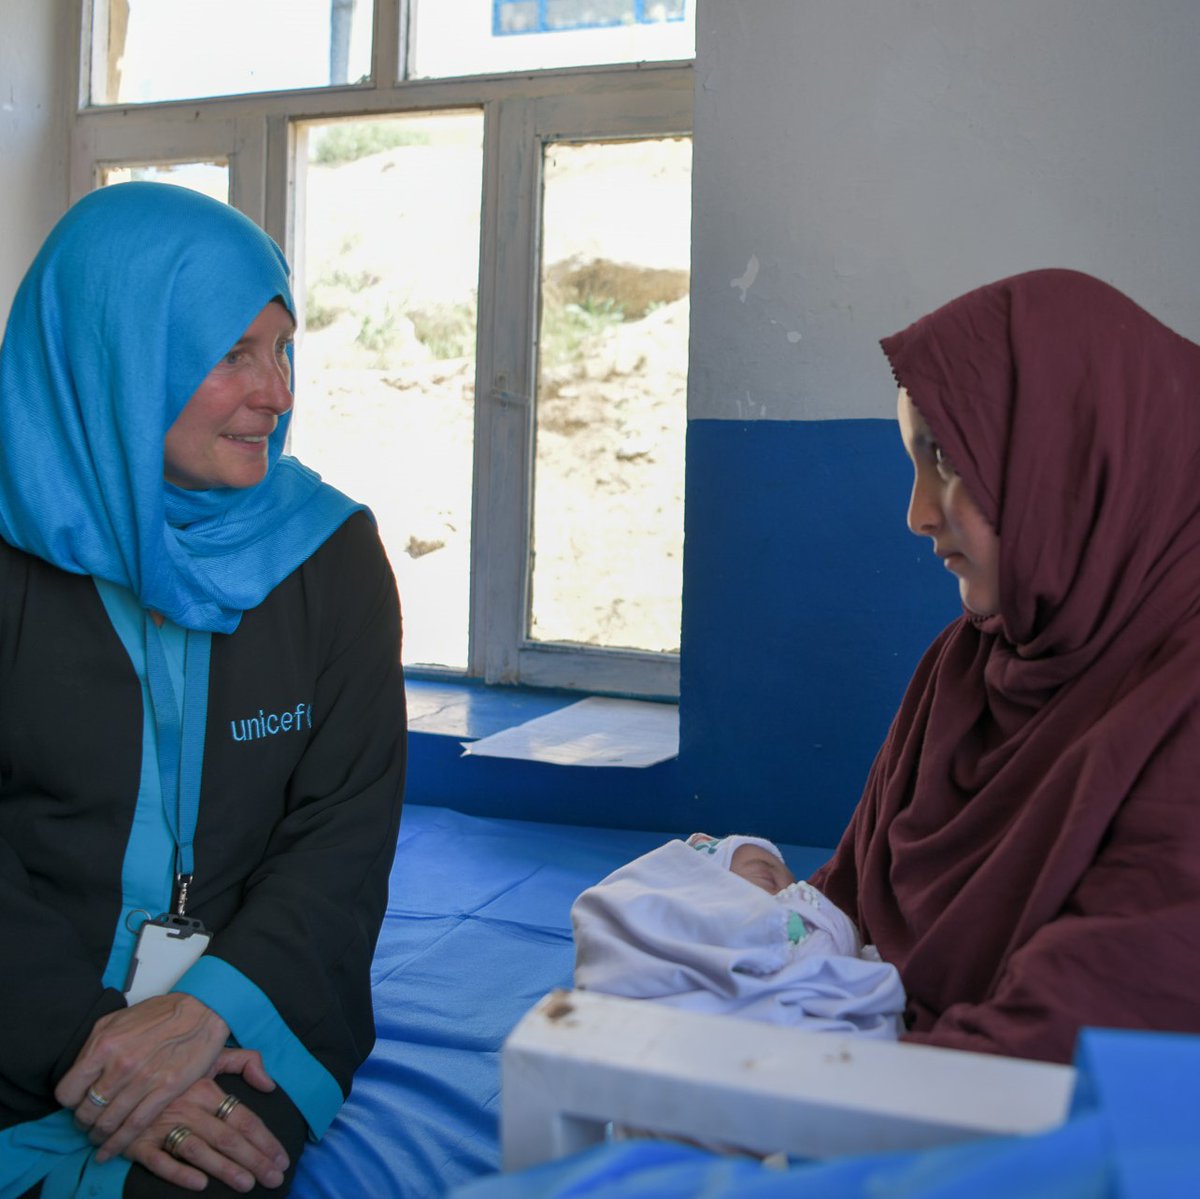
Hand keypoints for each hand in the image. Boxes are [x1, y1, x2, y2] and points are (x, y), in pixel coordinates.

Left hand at [55, 992, 230, 1159]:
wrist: (202, 1010)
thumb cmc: (161, 1013)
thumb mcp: (118, 1020)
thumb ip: (94, 1046)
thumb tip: (79, 1072)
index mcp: (104, 1045)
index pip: (68, 1091)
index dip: (69, 1102)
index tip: (76, 1103)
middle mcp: (120, 1065)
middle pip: (87, 1111)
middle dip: (83, 1122)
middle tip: (87, 1123)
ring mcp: (144, 1080)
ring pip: (108, 1123)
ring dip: (98, 1136)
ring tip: (98, 1137)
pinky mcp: (165, 1090)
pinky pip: (134, 1126)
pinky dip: (118, 1144)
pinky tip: (110, 1151)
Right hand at [123, 1059, 289, 1192]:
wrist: (121, 1074)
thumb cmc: (172, 1068)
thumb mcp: (208, 1056)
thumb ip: (243, 1062)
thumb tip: (269, 1083)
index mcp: (207, 1088)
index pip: (244, 1118)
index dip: (265, 1140)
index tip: (282, 1158)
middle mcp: (188, 1107)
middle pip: (228, 1138)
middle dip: (255, 1160)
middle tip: (275, 1179)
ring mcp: (162, 1126)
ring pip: (199, 1151)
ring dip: (224, 1169)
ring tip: (247, 1184)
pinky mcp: (138, 1142)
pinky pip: (160, 1161)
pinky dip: (179, 1173)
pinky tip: (200, 1184)